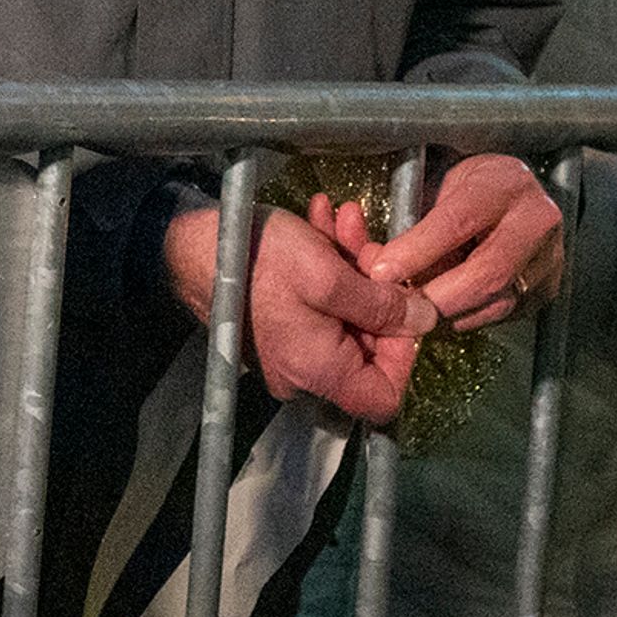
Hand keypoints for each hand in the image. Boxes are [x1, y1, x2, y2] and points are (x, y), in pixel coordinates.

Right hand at [165, 201, 436, 420]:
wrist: (188, 241)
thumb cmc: (258, 260)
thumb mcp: (328, 276)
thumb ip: (383, 305)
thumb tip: (428, 321)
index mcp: (320, 373)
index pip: (384, 397)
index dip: (405, 354)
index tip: (404, 305)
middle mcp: (304, 373)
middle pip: (366, 348)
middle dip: (377, 288)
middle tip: (368, 239)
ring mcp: (289, 350)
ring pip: (344, 317)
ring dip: (353, 267)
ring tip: (344, 218)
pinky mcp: (277, 326)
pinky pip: (317, 306)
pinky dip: (328, 268)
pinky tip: (323, 223)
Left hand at [363, 152, 566, 321]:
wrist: (514, 192)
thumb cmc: (469, 188)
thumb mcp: (440, 185)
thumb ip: (412, 222)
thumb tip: (379, 266)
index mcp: (505, 183)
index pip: (458, 223)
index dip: (416, 251)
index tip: (383, 271)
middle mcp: (536, 219)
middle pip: (486, 273)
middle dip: (436, 296)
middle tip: (400, 303)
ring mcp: (549, 256)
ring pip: (496, 301)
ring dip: (449, 311)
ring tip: (418, 304)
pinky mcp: (548, 286)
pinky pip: (503, 314)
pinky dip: (468, 316)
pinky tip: (447, 304)